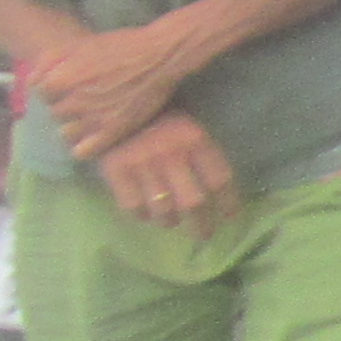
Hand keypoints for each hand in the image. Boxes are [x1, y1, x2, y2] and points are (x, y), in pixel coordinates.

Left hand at [25, 19, 200, 163]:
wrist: (161, 56)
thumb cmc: (121, 45)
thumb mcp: (80, 44)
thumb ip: (49, 60)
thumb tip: (32, 80)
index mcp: (61, 81)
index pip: (41, 93)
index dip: (55, 88)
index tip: (70, 85)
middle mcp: (74, 102)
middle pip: (55, 113)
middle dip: (66, 106)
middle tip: (85, 99)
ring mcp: (93, 119)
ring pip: (66, 133)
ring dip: (74, 126)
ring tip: (90, 117)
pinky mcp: (113, 131)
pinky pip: (84, 151)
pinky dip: (83, 147)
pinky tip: (92, 138)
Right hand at [98, 111, 237, 232]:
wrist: (111, 107)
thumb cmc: (158, 119)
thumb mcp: (188, 128)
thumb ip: (202, 156)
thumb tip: (218, 194)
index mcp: (195, 139)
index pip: (220, 179)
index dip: (227, 203)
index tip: (229, 218)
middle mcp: (171, 152)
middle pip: (193, 202)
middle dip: (201, 225)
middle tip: (202, 234)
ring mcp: (142, 163)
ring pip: (164, 209)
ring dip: (170, 221)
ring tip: (172, 221)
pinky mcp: (116, 171)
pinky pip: (134, 207)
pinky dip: (143, 215)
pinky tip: (146, 212)